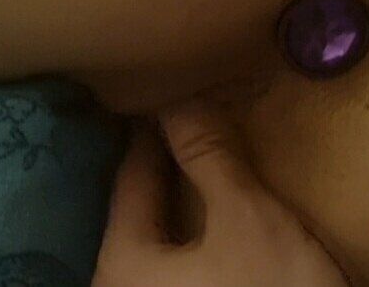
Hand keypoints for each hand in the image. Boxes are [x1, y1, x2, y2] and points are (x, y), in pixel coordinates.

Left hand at [94, 100, 349, 286]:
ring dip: (170, 212)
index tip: (166, 99)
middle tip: (180, 131)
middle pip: (132, 217)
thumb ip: (210, 157)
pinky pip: (168, 273)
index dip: (152, 136)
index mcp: (120, 267)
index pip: (130, 180)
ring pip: (149, 249)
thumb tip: (179, 100)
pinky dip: (183, 245)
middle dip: (156, 175)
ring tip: (197, 177)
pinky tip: (206, 234)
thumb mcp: (248, 220)